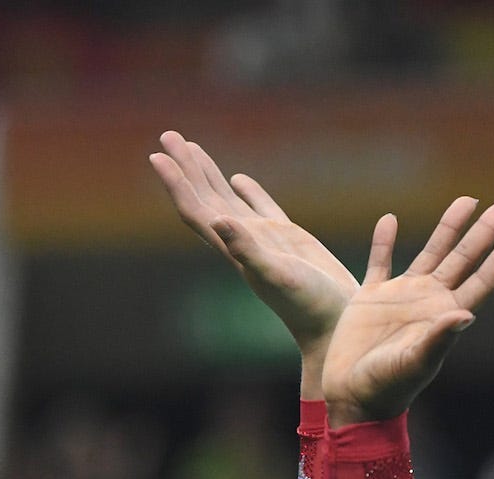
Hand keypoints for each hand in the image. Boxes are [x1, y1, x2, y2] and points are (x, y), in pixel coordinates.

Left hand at [149, 131, 356, 372]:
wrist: (336, 328)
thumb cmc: (309, 308)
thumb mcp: (278, 276)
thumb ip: (247, 250)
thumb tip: (219, 221)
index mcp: (235, 250)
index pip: (197, 211)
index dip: (176, 183)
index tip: (157, 154)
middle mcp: (244, 243)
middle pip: (205, 199)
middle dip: (186, 168)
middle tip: (168, 134)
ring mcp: (266, 241)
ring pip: (229, 200)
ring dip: (209, 174)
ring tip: (192, 148)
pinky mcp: (290, 241)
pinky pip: (262, 208)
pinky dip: (248, 191)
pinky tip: (238, 179)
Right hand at [321, 198, 493, 426]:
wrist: (351, 396)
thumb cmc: (387, 386)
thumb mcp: (415, 363)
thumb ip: (439, 339)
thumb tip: (466, 315)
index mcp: (445, 316)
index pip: (481, 280)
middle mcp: (429, 302)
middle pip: (464, 258)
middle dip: (485, 232)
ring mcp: (402, 297)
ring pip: (432, 252)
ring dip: (449, 227)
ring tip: (467, 200)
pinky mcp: (371, 298)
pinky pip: (380, 262)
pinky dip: (384, 241)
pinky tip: (389, 220)